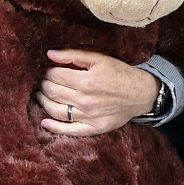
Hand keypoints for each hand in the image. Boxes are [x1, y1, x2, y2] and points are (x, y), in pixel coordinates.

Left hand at [37, 49, 160, 138]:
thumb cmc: (120, 73)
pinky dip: (54, 127)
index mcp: (86, 81)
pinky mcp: (94, 128)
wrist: (141, 93)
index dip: (48, 72)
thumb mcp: (100, 59)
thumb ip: (73, 55)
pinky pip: (69, 130)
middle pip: (53, 92)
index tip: (49, 71)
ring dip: (44, 102)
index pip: (55, 76)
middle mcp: (86, 100)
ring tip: (42, 95)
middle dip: (44, 85)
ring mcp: (89, 116)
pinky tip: (44, 122)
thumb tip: (50, 54)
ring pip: (55, 111)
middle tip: (44, 82)